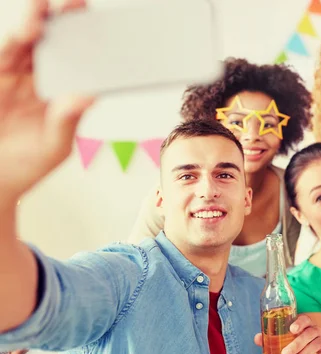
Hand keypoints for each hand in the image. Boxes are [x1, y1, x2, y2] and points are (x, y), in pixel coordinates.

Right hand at [0, 0, 94, 204]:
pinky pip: (6, 55)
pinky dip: (16, 41)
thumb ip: (67, 118)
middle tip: (77, 3)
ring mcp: (14, 77)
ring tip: (45, 9)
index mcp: (61, 93)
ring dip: (35, 23)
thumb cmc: (26, 165)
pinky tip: (28, 29)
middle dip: (62, 21)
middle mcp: (39, 80)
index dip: (87, 43)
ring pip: (26, 43)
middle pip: (51, 43)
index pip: (77, 62)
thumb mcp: (54, 144)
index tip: (105, 28)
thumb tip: (90, 95)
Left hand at [254, 314, 320, 353]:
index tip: (291, 329)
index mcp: (306, 323)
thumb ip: (271, 338)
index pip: (305, 319)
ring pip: (315, 346)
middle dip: (297, 344)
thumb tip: (257, 338)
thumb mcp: (285, 340)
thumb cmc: (297, 345)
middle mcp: (317, 330)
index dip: (299, 323)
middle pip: (309, 334)